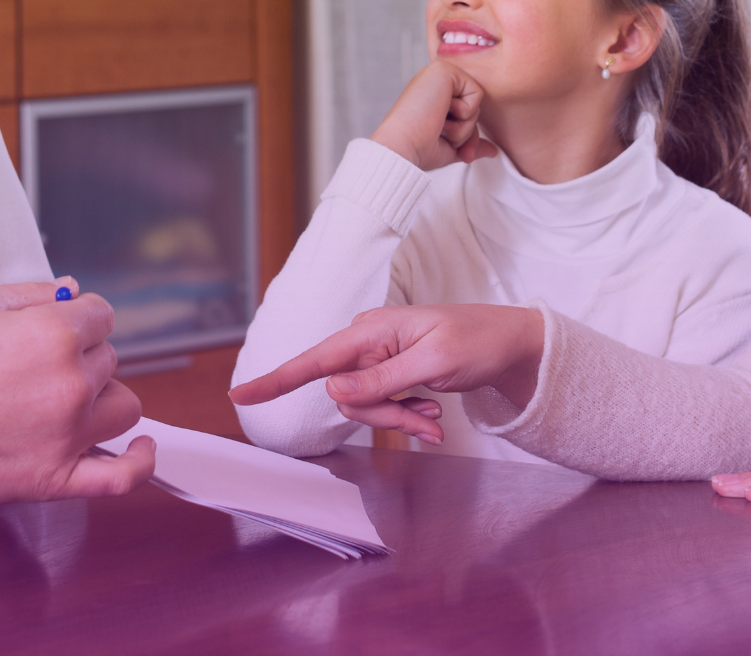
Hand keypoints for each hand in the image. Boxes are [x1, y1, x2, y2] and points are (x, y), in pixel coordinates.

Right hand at [0, 278, 155, 505]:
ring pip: (123, 406)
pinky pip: (122, 476)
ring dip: (103, 399)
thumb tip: (72, 291)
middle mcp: (72, 383)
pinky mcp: (59, 477)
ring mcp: (70, 434)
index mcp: (55, 334)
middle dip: (78, 356)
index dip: (77, 319)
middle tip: (35, 367)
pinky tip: (140, 447)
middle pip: (107, 358)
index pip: (101, 315)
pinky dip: (139, 462)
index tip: (58, 328)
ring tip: (70, 400)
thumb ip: (33, 293)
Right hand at [229, 304, 543, 444]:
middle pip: (346, 396)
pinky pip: (383, 406)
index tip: (240, 395)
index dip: (276, 380)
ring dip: (401, 419)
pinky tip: (433, 419)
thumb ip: (381, 380)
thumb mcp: (432, 363)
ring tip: (435, 419)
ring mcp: (377, 360)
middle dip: (384, 414)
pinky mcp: (390, 375)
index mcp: (370, 331)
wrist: (510, 344)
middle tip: (425, 419)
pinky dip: (408, 418)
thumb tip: (332, 391)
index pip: (313, 360)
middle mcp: (366, 343)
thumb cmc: (475, 343)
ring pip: (365, 407)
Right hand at [370, 61, 499, 170]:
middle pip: (474, 109)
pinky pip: (476, 94)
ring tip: (436, 124)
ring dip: (462, 125)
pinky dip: (462, 112)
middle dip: (465, 132)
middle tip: (441, 135)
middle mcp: (435, 83)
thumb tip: (492, 150)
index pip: (466, 114)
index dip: (465, 136)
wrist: (402, 148)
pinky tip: (439, 112)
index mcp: (433, 97)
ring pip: (476, 104)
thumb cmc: (418, 149)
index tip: (453, 149)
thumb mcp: (450, 147)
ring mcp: (438, 74)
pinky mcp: (444, 70)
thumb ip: (470, 142)